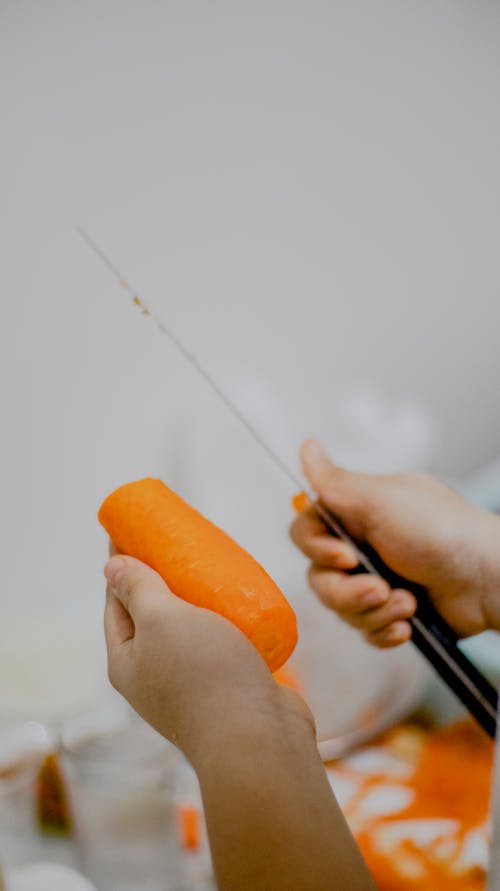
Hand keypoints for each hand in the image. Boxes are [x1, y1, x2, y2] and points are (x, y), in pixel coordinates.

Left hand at [104, 554, 312, 764]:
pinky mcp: (227, 687)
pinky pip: (219, 644)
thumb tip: (110, 567)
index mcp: (126, 661)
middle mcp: (153, 675)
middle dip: (162, 577)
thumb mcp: (161, 619)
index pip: (115, 602)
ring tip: (212, 567)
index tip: (134, 530)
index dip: (122, 564)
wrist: (258, 739)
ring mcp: (191, 684)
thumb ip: (137, 589)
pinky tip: (239, 602)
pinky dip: (224, 620)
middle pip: (152, 615)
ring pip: (189, 629)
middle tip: (180, 543)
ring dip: (197, 599)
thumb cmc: (203, 676)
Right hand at [290, 440, 499, 646]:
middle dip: (348, 590)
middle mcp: (362, 545)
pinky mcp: (391, 611)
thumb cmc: (441, 532)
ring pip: (341, 607)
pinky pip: (365, 630)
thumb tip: (306, 445)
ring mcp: (376, 579)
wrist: (487, 579)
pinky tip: (408, 624)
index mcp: (356, 512)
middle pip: (319, 577)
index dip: (317, 549)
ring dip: (372, 611)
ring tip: (407, 603)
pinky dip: (384, 630)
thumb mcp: (381, 500)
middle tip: (381, 588)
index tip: (346, 556)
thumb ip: (335, 482)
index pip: (306, 531)